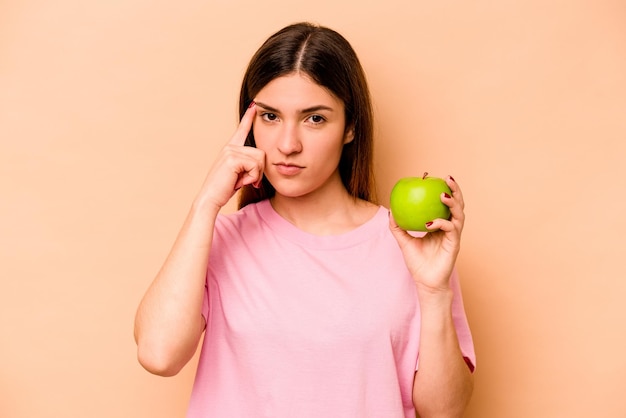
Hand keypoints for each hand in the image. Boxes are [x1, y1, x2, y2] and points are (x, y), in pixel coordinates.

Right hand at [195, 103, 264, 209]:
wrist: (210, 198)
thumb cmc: (224, 189)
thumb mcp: (239, 174)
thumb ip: (248, 164)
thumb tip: (262, 160)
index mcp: (230, 149)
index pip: (241, 130)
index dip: (249, 117)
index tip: (254, 105)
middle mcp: (230, 147)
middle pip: (260, 153)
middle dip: (258, 171)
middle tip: (245, 180)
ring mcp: (230, 151)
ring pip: (259, 159)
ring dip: (255, 175)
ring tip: (240, 181)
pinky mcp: (232, 158)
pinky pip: (255, 166)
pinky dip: (252, 177)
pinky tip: (239, 182)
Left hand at [389, 176, 464, 292]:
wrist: (425, 282)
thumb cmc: (418, 263)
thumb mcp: (404, 242)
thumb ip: (398, 227)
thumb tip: (390, 211)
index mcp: (441, 225)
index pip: (446, 204)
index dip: (444, 190)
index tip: (436, 177)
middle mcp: (450, 228)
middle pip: (458, 204)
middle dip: (455, 190)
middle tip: (447, 178)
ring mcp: (454, 236)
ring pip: (459, 214)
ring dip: (453, 203)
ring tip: (443, 195)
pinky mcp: (454, 244)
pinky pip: (451, 229)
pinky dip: (441, 223)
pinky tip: (430, 222)